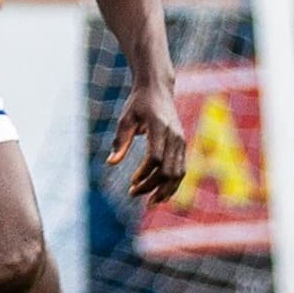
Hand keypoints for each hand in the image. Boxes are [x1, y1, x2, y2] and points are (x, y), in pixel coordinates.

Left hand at [107, 74, 189, 203]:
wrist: (158, 89)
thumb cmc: (138, 103)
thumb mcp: (125, 119)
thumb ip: (120, 141)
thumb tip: (111, 163)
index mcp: (159, 127)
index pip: (155, 157)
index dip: (144, 173)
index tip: (131, 182)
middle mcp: (174, 136)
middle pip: (168, 169)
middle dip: (152, 186)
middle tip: (133, 194)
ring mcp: (181, 141)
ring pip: (178, 172)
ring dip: (165, 190)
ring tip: (150, 203)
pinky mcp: (183, 144)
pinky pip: (181, 168)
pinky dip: (173, 183)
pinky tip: (161, 193)